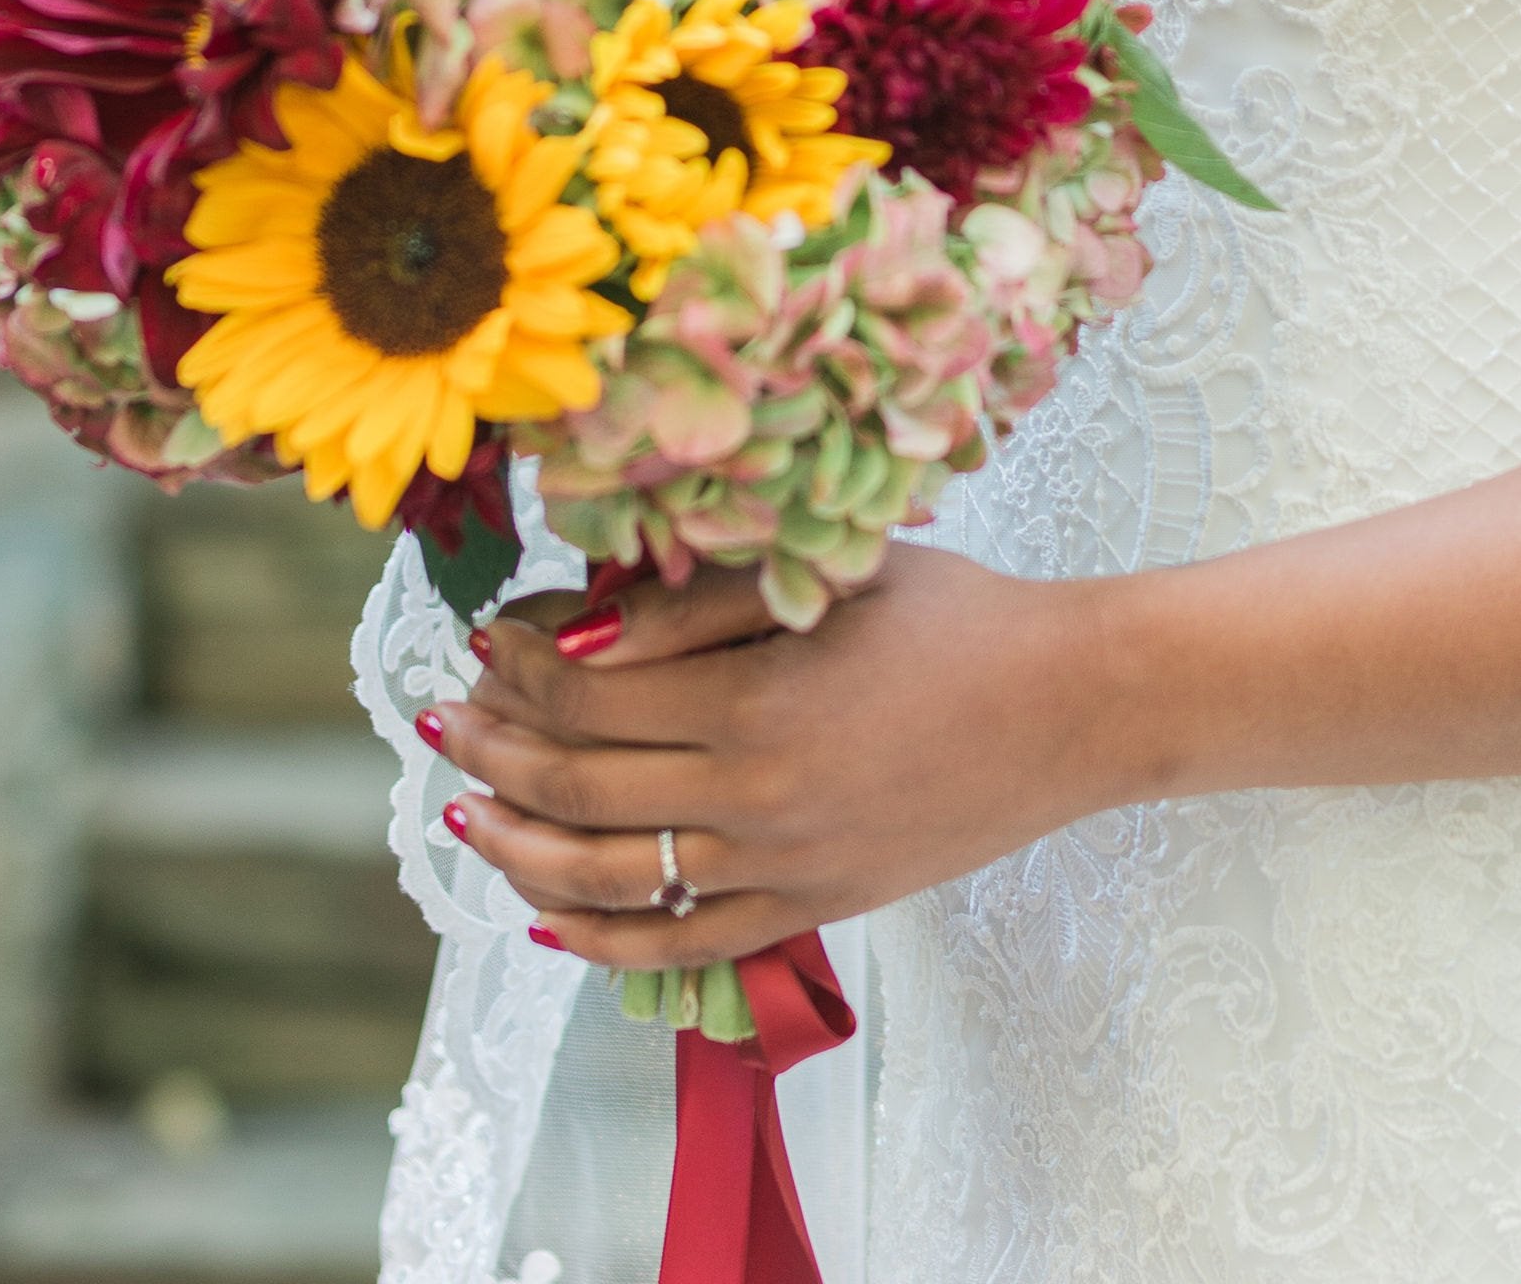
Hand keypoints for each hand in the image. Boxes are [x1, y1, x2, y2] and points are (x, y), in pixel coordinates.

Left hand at [432, 549, 1124, 968]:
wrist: (1072, 708)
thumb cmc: (960, 617)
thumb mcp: (833, 576)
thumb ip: (701, 604)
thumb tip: (580, 634)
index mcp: (758, 702)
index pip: (589, 696)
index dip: (520, 668)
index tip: (486, 638)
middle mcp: (757, 798)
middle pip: (579, 790)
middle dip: (496, 751)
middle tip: (448, 719)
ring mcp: (781, 868)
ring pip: (606, 882)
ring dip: (517, 849)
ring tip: (464, 815)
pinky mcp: (811, 908)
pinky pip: (677, 945)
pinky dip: (595, 937)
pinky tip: (543, 914)